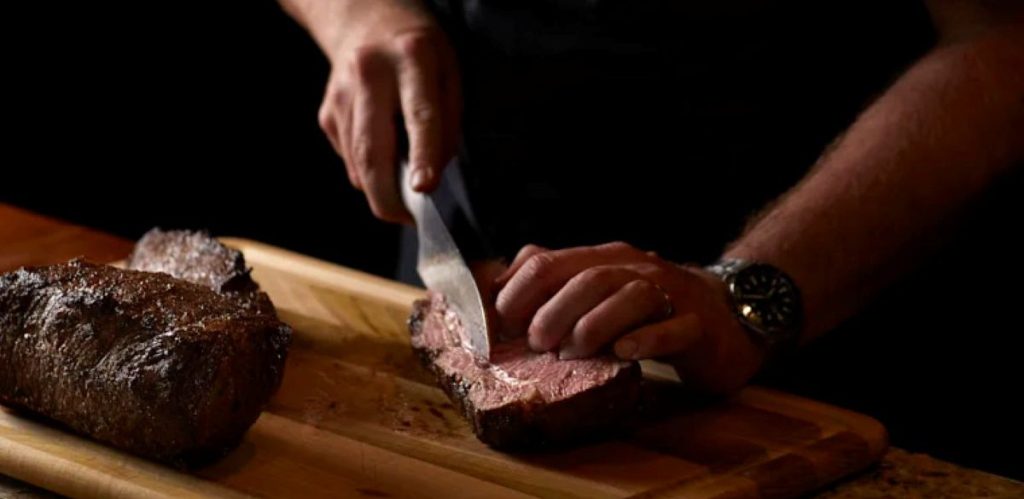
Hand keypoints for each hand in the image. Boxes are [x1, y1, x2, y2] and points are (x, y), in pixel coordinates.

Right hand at [317, 0, 460, 222]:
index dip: (422, 155)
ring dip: (380, 188)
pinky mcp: (326, 113)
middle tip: (407, 220)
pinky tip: (381, 152)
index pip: (418, 114)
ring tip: (401, 190)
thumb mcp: (449, 70)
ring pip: (357, 163)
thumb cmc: (418, 49)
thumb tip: (433, 172)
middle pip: (372, 151)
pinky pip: (349, 158)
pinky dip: (368, 170)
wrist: (362, 16)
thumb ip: (447, 120)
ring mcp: (341, 95)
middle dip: (388, 197)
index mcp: (411, 58)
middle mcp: (369, 75)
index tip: (424, 188)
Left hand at [493, 242, 766, 393]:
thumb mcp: (598, 292)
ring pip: (630, 297)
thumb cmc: (649, 310)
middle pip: (587, 279)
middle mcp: (636, 269)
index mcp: (603, 259)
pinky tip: (624, 352)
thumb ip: (552, 287)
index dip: (518, 292)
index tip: (502, 323)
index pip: (549, 262)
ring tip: (573, 353)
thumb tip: (494, 293)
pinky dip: (645, 340)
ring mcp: (671, 295)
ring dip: (593, 326)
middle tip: (538, 343)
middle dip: (552, 312)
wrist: (728, 315)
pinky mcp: (699, 326)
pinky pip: (672, 329)